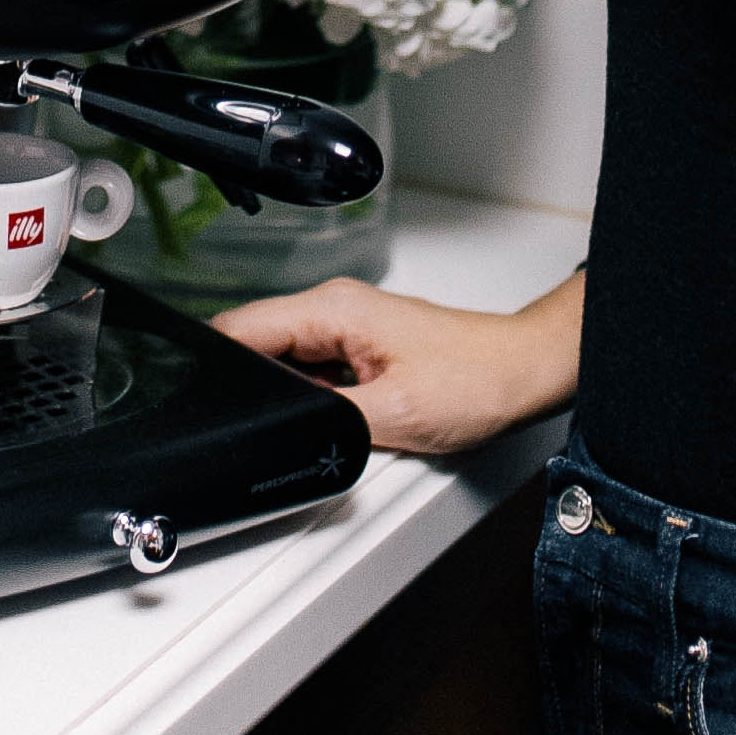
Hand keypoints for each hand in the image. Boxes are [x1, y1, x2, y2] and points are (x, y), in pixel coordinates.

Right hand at [213, 270, 583, 453]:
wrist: (523, 372)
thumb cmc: (477, 380)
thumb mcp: (392, 415)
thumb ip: (324, 418)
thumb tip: (280, 426)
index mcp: (331, 309)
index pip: (241, 327)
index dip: (218, 366)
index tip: (212, 402)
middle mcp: (334, 308)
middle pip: (257, 344)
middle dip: (253, 387)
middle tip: (271, 426)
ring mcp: (347, 326)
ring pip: (284, 360)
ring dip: (286, 394)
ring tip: (321, 419)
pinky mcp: (360, 346)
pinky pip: (314, 370)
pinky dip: (313, 396)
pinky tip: (338, 416)